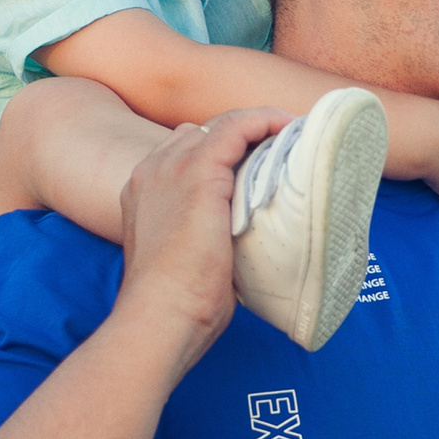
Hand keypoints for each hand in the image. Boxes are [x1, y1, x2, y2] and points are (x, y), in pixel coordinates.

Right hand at [117, 108, 290, 348]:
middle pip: (205, 133)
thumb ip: (207, 234)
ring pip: (222, 125)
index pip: (188, 152)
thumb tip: (246, 238)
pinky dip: (264, 121)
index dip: (227, 152)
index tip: (262, 162)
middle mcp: (153, 171)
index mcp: (145, 190)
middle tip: (285, 148)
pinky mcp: (197, 173)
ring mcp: (171, 168)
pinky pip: (236, 128)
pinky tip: (287, 128)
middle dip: (246, 136)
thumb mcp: (187, 257)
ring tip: (293, 136)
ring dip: (260, 125)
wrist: (161, 316)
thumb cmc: (178, 304)